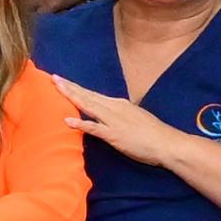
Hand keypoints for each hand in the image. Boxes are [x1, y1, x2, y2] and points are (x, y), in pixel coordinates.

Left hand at [51, 76, 191, 170]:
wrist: (168, 143)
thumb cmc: (153, 133)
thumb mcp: (134, 117)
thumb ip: (119, 114)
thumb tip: (108, 113)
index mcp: (118, 104)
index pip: (92, 94)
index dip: (76, 87)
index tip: (62, 80)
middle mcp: (114, 108)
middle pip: (87, 95)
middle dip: (69, 86)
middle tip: (52, 77)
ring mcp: (114, 121)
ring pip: (88, 106)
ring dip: (72, 97)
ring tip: (56, 88)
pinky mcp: (115, 135)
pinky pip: (95, 129)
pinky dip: (81, 124)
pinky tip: (67, 120)